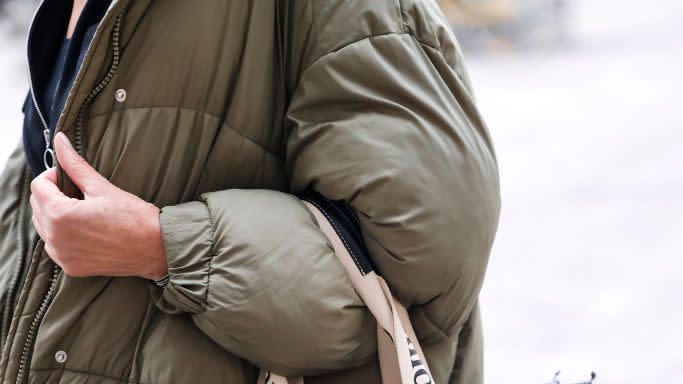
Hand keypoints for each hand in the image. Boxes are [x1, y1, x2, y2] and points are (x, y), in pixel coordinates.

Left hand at [30, 132, 168, 279]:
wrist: (155, 248)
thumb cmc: (133, 216)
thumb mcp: (102, 187)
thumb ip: (75, 164)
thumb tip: (59, 140)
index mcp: (60, 215)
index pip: (38, 186)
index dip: (54, 176)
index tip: (73, 178)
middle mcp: (55, 238)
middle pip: (37, 206)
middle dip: (53, 195)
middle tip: (81, 194)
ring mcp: (62, 255)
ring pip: (44, 227)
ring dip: (56, 215)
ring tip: (84, 212)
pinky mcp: (71, 267)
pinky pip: (55, 246)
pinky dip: (63, 235)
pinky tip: (86, 230)